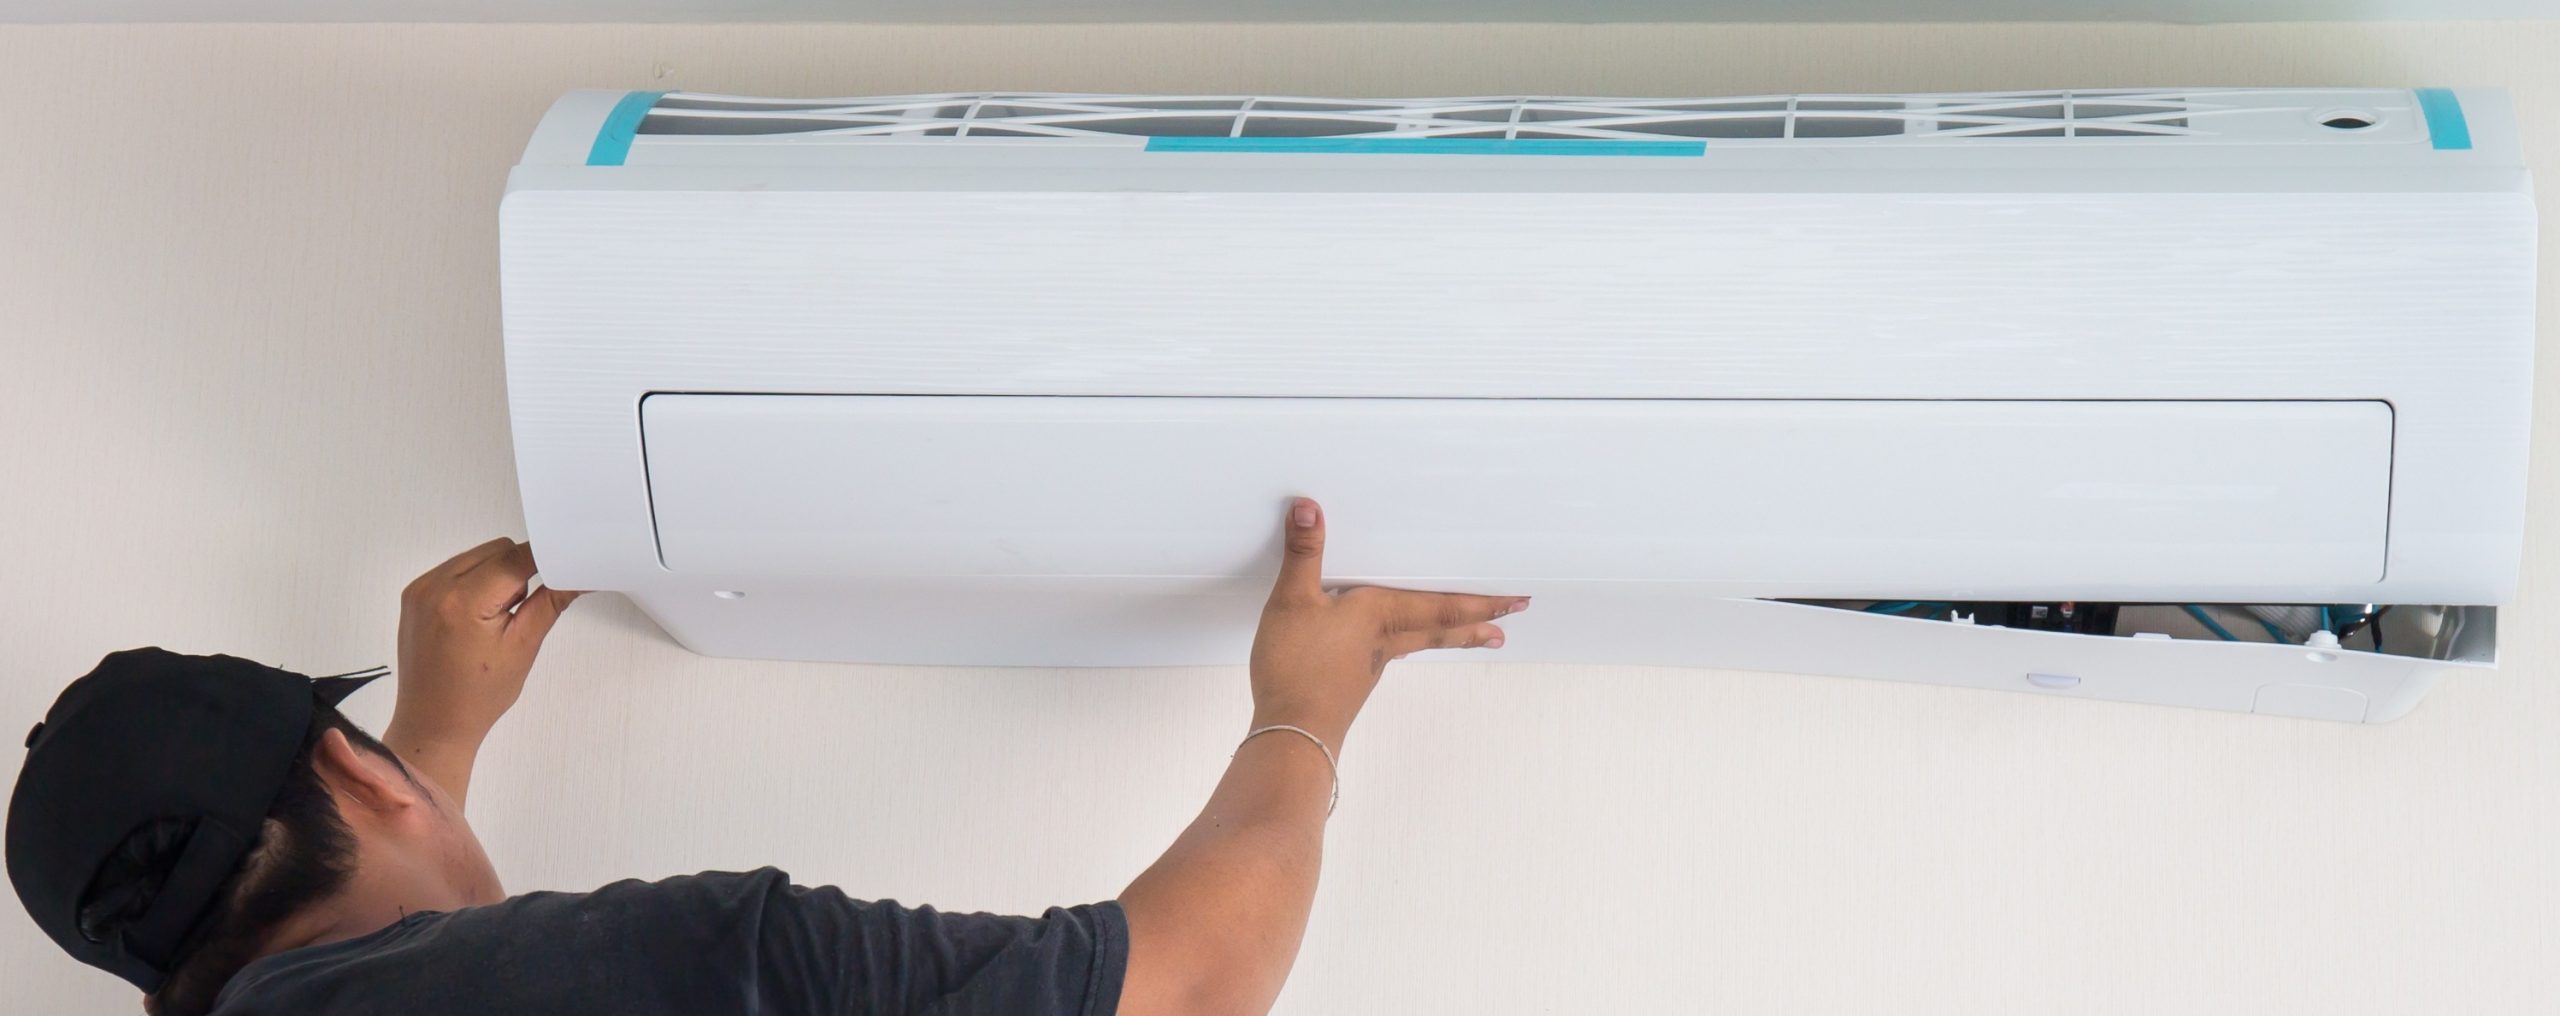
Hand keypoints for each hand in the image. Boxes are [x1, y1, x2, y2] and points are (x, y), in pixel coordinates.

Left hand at [383, 538, 579, 805]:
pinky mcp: (415, 594)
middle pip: (497, 550)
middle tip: (517, 614)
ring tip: (494, 619)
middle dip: (518, 574)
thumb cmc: (476, 697)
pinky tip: (476, 618)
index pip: (516, 557)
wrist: (433, 723)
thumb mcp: (524, 647)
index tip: (565, 569)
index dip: (546, 560)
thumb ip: (552, 601)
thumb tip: (579, 575)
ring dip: (496, 577)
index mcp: (463, 602)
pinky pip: (456, 568)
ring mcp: (420, 589)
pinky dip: (475, 583)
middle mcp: (435, 588)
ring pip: (478, 555)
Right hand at [1247, 498, 1524, 749]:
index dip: (1481, 602)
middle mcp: (1386, 639)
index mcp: (1380, 615)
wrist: (1293, 734)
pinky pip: (1394, 653)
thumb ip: (1303, 554)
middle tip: (1512, 619)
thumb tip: (1310, 509)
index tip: (1515, 600)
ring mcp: (1372, 664)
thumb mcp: (1292, 600)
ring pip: (1423, 642)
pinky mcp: (1354, 682)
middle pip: (1443, 627)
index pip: (1443, 606)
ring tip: (1486, 637)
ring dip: (1455, 636)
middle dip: (1480, 620)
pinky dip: (1412, 645)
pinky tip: (1400, 648)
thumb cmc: (1297, 668)